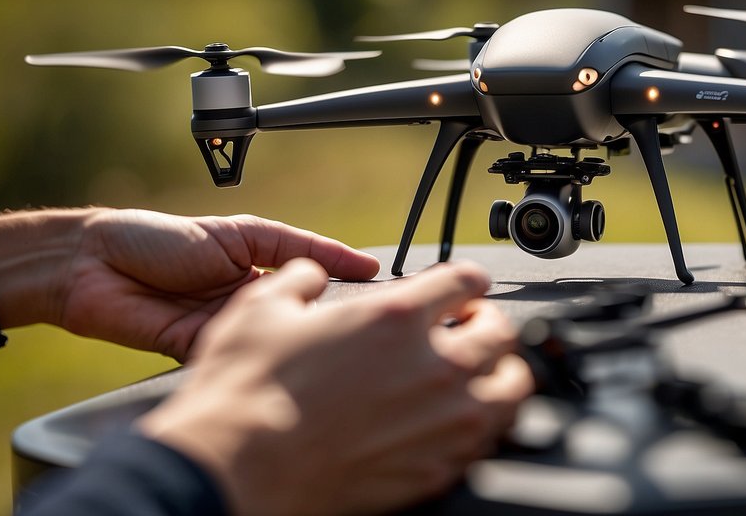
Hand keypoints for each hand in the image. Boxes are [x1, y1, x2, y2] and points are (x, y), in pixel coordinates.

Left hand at [0, 208, 379, 359]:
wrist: (93, 265)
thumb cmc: (161, 236)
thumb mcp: (244, 233)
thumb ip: (299, 249)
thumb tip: (358, 262)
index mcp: (262, 268)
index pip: (317, 282)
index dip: (347, 289)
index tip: (385, 294)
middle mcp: (247, 301)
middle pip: (299, 314)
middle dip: (326, 317)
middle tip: (361, 318)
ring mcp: (224, 327)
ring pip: (272, 337)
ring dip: (292, 335)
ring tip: (323, 332)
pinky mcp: (199, 351)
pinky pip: (237, 354)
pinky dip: (254, 351)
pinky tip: (274, 345)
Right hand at [139, 258, 533, 515]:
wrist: (234, 471)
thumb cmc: (244, 396)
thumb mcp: (262, 309)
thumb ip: (298, 281)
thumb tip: (308, 274)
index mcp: (396, 317)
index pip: (467, 279)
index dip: (466, 279)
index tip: (462, 288)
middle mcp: (432, 366)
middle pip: (501, 333)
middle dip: (488, 325)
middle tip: (469, 330)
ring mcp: (441, 422)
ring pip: (511, 389)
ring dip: (500, 375)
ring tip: (480, 376)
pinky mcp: (435, 469)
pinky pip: (486, 441)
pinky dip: (480, 426)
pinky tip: (458, 423)